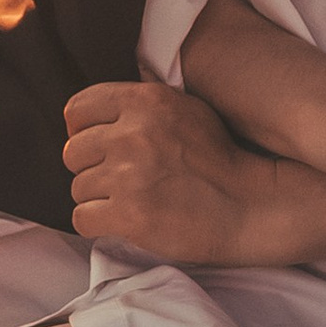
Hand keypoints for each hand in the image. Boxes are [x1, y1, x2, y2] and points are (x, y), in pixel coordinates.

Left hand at [61, 80, 325, 268]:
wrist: (252, 206)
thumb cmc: (221, 160)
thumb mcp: (186, 110)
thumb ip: (143, 106)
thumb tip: (95, 116)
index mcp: (145, 101)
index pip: (77, 109)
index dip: (82, 131)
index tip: (97, 148)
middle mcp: (133, 133)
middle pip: (73, 152)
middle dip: (92, 168)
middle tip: (120, 182)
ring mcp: (130, 175)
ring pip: (78, 187)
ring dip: (98, 198)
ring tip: (130, 203)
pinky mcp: (130, 214)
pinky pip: (82, 218)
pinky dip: (97, 224)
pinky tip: (122, 223)